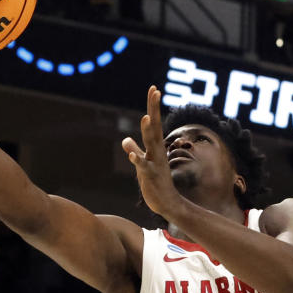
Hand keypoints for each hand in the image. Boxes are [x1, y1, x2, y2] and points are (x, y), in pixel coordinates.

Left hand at [121, 86, 183, 217]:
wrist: (167, 203)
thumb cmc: (155, 183)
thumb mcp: (142, 164)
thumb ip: (135, 151)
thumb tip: (125, 139)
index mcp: (155, 147)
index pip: (154, 122)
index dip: (153, 106)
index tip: (154, 89)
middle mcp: (157, 151)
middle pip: (154, 126)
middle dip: (154, 109)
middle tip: (155, 91)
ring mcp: (155, 162)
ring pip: (151, 144)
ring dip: (148, 131)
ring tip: (145, 118)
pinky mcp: (150, 176)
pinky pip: (143, 166)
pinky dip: (137, 159)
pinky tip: (131, 155)